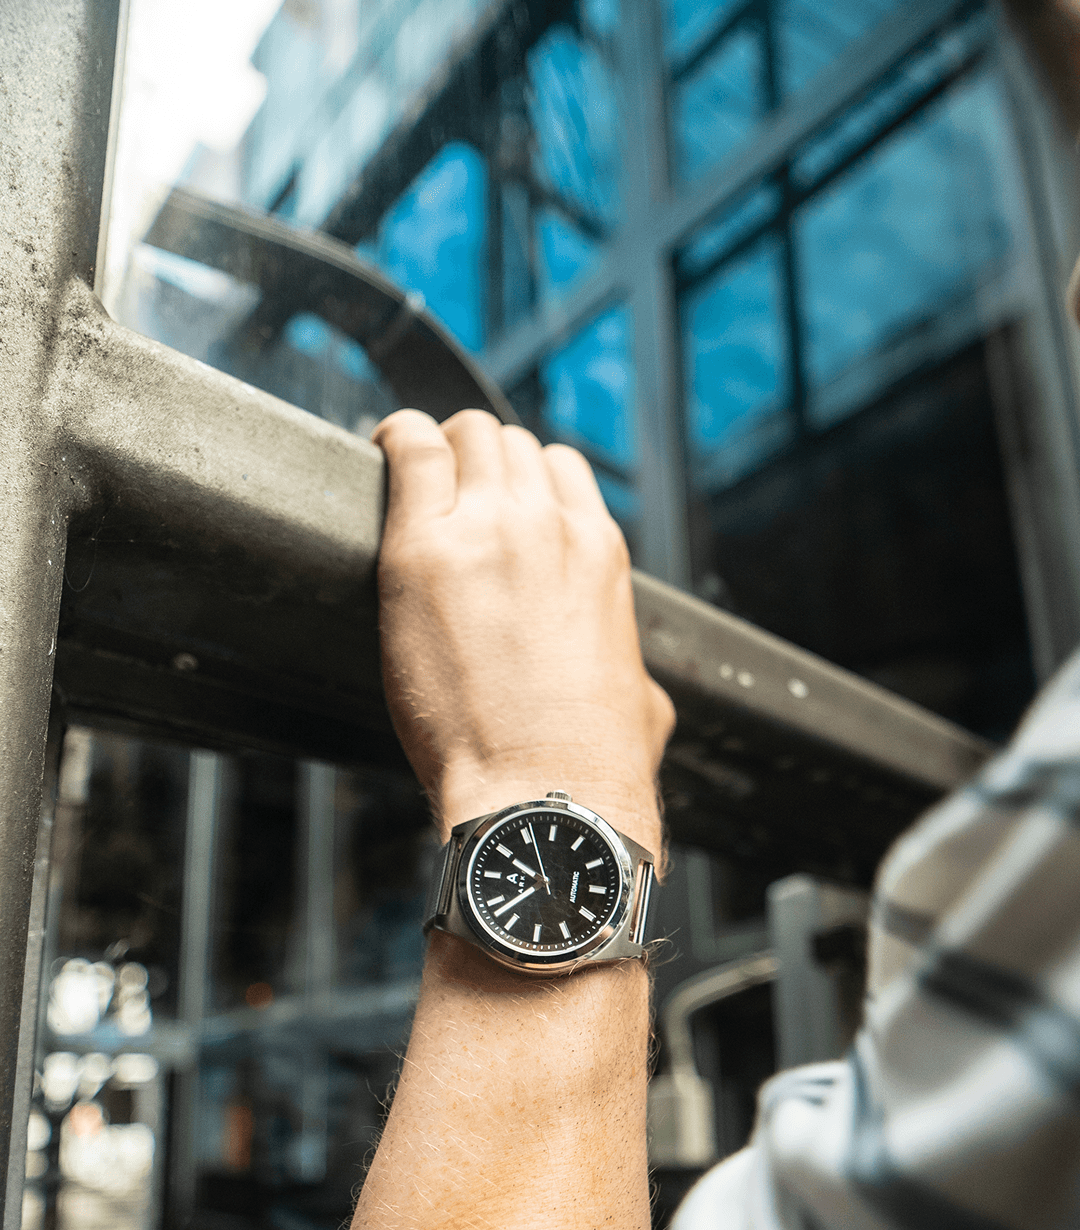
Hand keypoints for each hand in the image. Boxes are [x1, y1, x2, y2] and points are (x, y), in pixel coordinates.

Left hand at [372, 409, 674, 855]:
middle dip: (472, 461)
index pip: (558, 469)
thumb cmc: (592, 767)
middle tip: (441, 498)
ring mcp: (488, 530)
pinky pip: (410, 451)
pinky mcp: (424, 551)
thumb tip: (631, 689)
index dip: (517, 481)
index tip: (489, 502)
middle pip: (506, 442)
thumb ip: (629, 670)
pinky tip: (381, 452)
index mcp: (599, 554)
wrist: (545, 793)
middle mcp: (550, 527)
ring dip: (437, 451)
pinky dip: (394, 441)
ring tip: (410, 481)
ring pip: (464, 435)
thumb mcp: (642, 702)